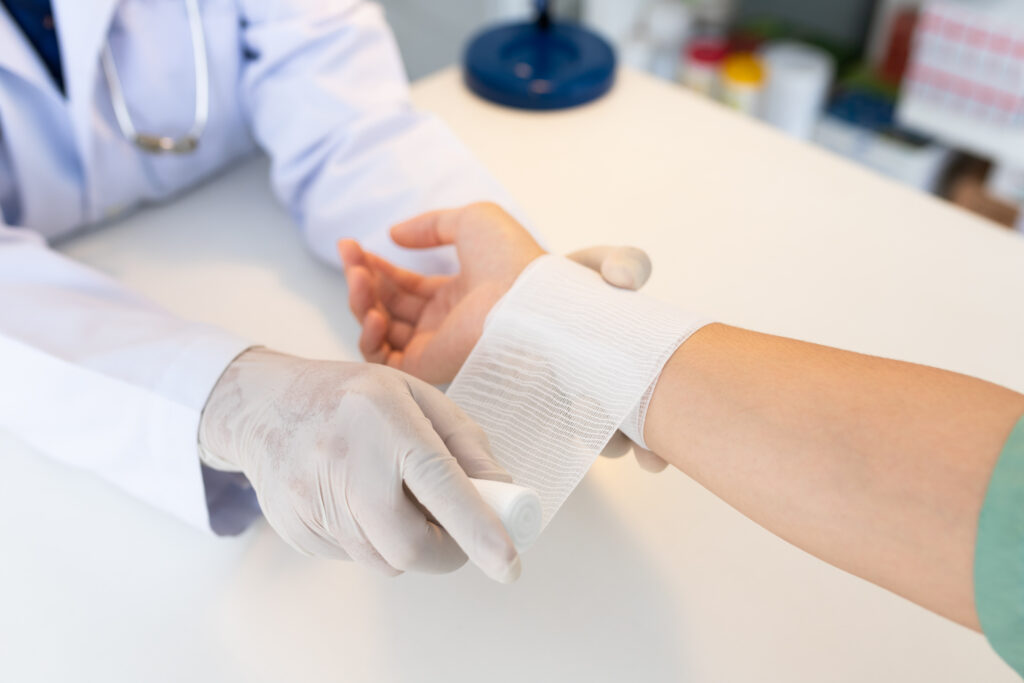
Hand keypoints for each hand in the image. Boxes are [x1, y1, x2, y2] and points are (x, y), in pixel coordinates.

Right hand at [198, 348, 520, 582]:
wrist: (263, 406)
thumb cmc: (354, 399)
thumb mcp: (419, 396)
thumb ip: (466, 444)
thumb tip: (503, 496)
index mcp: (385, 420)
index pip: (437, 482)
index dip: (477, 527)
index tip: (508, 563)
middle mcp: (346, 462)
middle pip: (410, 546)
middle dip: (446, 550)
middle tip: (452, 529)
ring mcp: (313, 500)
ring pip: (386, 562)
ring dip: (407, 543)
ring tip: (392, 496)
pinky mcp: (296, 529)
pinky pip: (355, 558)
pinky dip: (373, 540)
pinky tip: (356, 499)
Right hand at [338, 202, 667, 471]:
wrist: (526, 297)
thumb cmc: (510, 258)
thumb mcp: (470, 222)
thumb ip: (430, 225)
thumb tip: (394, 234)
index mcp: (456, 295)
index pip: (404, 285)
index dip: (375, 266)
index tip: (351, 245)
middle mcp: (443, 323)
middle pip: (386, 305)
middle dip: (362, 277)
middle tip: (349, 254)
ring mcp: (434, 346)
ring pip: (379, 330)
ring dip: (360, 301)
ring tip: (359, 277)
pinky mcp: (427, 367)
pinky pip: (384, 360)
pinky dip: (369, 338)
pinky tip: (374, 314)